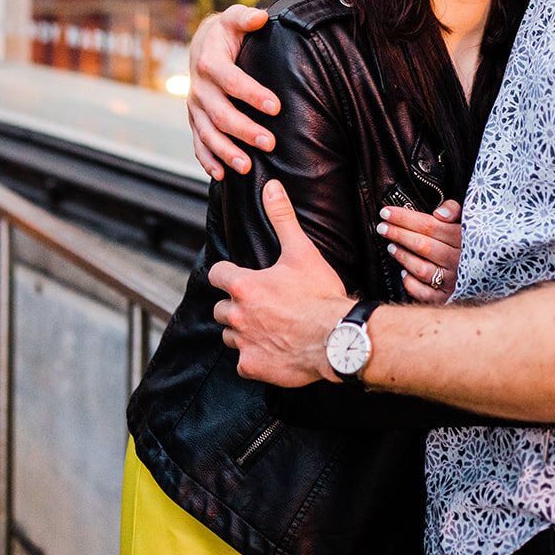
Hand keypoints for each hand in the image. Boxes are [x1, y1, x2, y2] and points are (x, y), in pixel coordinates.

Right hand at [188, 5, 277, 177]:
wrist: (201, 45)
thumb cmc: (225, 33)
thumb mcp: (233, 19)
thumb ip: (246, 17)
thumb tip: (261, 17)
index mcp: (209, 63)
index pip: (232, 81)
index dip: (253, 94)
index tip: (276, 106)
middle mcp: (199, 88)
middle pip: (220, 113)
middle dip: (245, 130)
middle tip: (270, 143)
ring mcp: (195, 107)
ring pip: (207, 133)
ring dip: (226, 152)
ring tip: (247, 167)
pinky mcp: (194, 120)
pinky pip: (198, 143)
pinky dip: (207, 160)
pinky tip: (220, 175)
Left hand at [210, 180, 351, 384]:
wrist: (337, 337)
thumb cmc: (319, 294)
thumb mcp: (302, 251)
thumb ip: (282, 217)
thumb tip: (271, 187)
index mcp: (244, 285)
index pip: (217, 274)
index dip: (228, 274)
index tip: (239, 276)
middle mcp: (237, 315)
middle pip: (221, 308)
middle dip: (235, 305)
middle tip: (260, 304)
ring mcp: (244, 343)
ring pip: (229, 336)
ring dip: (242, 331)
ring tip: (266, 326)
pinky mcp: (252, 366)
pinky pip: (243, 362)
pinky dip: (253, 357)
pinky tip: (272, 350)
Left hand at [377, 200, 461, 301]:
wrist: (489, 274)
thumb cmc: (468, 242)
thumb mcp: (466, 221)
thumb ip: (454, 210)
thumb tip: (439, 213)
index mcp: (463, 238)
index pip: (430, 225)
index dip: (405, 218)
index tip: (386, 212)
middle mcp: (459, 260)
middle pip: (423, 245)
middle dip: (398, 234)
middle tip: (382, 227)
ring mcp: (454, 280)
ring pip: (422, 269)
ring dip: (403, 257)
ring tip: (391, 247)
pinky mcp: (448, 297)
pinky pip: (425, 293)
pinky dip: (411, 284)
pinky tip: (404, 274)